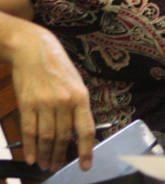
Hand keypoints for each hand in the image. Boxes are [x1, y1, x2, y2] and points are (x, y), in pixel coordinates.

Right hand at [10, 24, 94, 170]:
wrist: (35, 50)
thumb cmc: (59, 67)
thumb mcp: (77, 84)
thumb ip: (78, 107)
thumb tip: (79, 132)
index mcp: (81, 97)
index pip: (86, 130)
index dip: (86, 150)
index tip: (86, 165)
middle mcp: (64, 102)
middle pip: (64, 137)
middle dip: (60, 156)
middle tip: (57, 167)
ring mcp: (44, 103)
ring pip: (46, 137)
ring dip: (46, 155)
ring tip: (46, 165)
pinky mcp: (27, 104)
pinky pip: (29, 131)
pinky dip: (30, 147)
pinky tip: (31, 157)